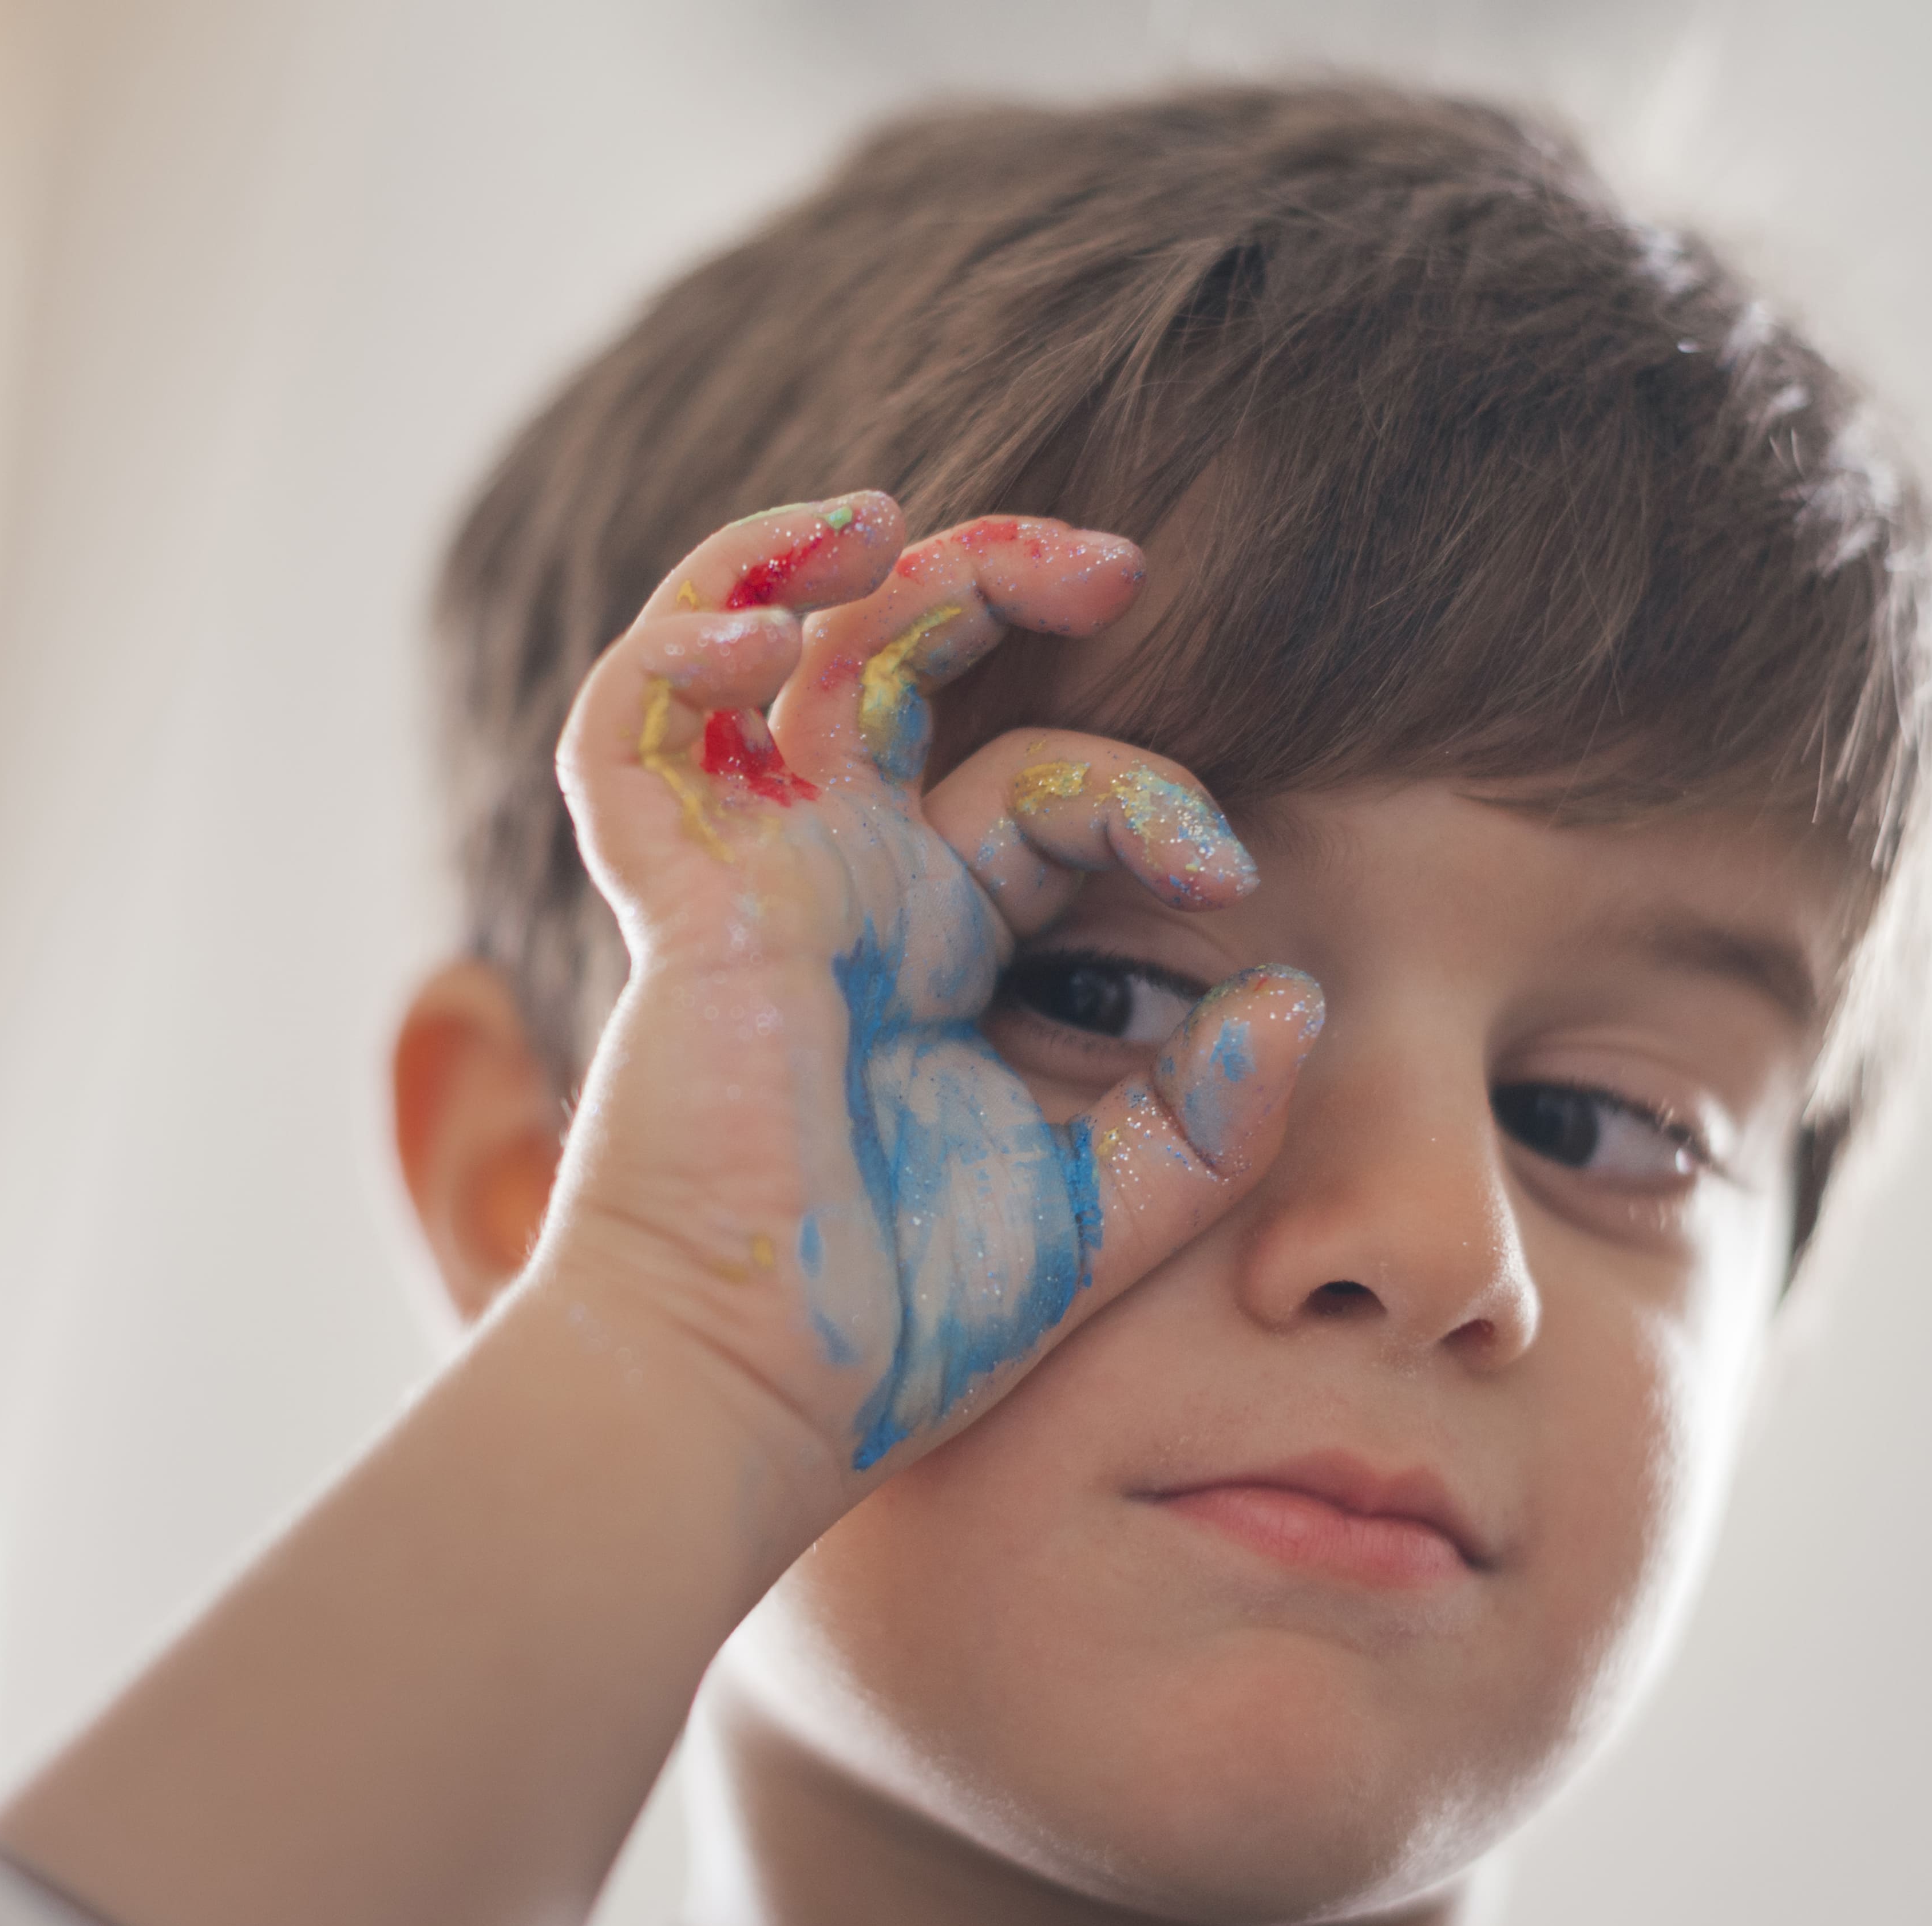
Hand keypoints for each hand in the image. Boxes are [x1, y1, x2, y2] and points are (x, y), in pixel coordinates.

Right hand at [540, 494, 1323, 1491]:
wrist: (753, 1401)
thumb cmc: (898, 1325)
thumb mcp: (1097, 1211)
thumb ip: (1203, 1117)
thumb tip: (1297, 999)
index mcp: (933, 948)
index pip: (1045, 792)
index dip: (1149, 794)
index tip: (1224, 875)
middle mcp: (841, 891)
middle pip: (905, 670)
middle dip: (999, 582)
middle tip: (1121, 563)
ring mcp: (753, 885)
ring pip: (771, 656)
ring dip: (822, 561)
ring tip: (894, 518)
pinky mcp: (681, 907)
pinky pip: (634, 728)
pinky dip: (683, 645)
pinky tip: (776, 622)